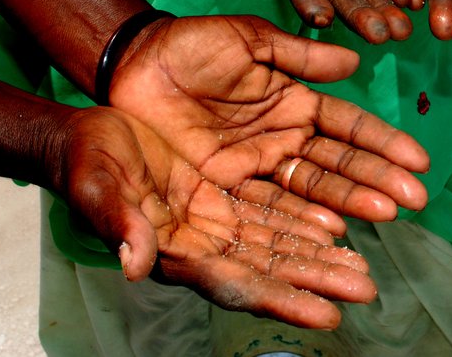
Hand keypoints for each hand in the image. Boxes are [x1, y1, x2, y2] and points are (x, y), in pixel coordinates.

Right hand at [58, 105, 373, 328]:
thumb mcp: (97, 188)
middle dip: (318, 280)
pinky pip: (274, 209)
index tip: (326, 315)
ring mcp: (218, 219)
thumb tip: (135, 266)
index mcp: (176, 251)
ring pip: (280, 241)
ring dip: (321, 256)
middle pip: (272, 268)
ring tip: (362, 267)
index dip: (282, 299)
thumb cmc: (86, 165)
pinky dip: (305, 219)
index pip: (238, 283)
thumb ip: (119, 224)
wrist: (87, 135)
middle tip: (365, 289)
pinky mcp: (226, 192)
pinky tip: (337, 224)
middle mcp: (205, 242)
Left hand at [106, 15, 430, 234]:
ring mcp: (257, 169)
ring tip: (387, 218)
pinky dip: (301, 222)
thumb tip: (356, 61)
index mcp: (295, 104)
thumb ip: (301, 56)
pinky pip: (268, 209)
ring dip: (350, 207)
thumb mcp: (251, 41)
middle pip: (339, 166)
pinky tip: (332, 234)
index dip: (383, 143)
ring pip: (311, 192)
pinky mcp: (226, 190)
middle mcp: (284, 141)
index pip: (348, 128)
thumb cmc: (192, 46)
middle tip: (415, 200)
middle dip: (378, 181)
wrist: (132, 66)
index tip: (418, 161)